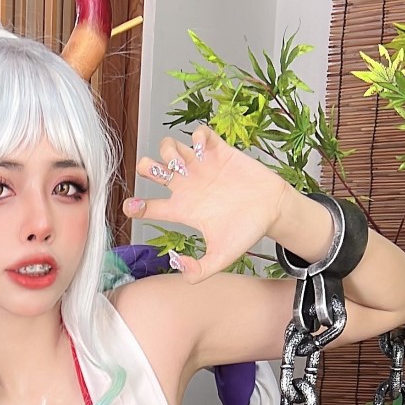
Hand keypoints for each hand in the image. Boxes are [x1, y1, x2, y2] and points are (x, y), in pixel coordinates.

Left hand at [122, 124, 291, 282]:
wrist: (273, 211)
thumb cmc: (247, 232)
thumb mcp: (222, 257)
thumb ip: (200, 270)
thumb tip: (177, 265)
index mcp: (182, 210)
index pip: (148, 206)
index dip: (135, 206)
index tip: (131, 207)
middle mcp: (186, 186)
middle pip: (151, 169)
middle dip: (148, 167)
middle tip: (163, 174)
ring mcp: (201, 167)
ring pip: (170, 148)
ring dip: (171, 151)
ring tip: (185, 163)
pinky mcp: (219, 152)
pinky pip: (200, 135)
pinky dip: (197, 136)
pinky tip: (203, 147)